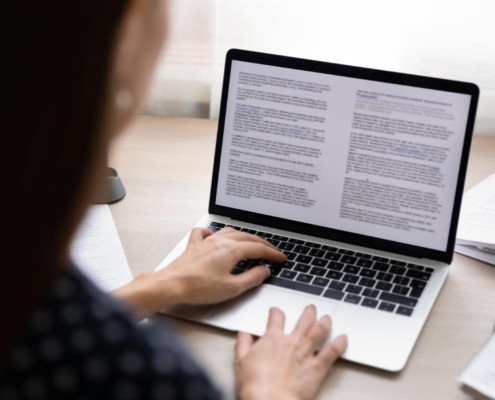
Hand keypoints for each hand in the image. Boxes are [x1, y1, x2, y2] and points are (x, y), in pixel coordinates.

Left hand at [113, 227, 285, 316]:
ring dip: (244, 237)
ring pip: (230, 232)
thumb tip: (264, 270)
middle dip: (262, 244)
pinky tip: (215, 237)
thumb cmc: (199, 288)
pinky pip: (206, 232)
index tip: (281, 258)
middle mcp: (220, 241)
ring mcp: (206, 241)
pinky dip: (215, 232)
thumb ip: (252, 278)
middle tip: (272, 251)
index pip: (258, 249)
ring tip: (251, 243)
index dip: (272, 253)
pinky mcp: (194, 245)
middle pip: (247, 237)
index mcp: (232, 250)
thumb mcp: (232, 288)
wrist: (172, 285)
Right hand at [235, 306, 347, 399]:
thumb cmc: (255, 385)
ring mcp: (306, 353)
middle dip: (309, 312)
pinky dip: (339, 344)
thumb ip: (242, 345)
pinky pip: (331, 352)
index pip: (276, 318)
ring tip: (328, 317)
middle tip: (311, 308)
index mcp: (272, 339)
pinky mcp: (317, 368)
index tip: (276, 312)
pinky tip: (344, 338)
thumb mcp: (240, 362)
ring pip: (319, 331)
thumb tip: (243, 334)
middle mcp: (291, 342)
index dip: (276, 312)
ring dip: (325, 322)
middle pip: (303, 320)